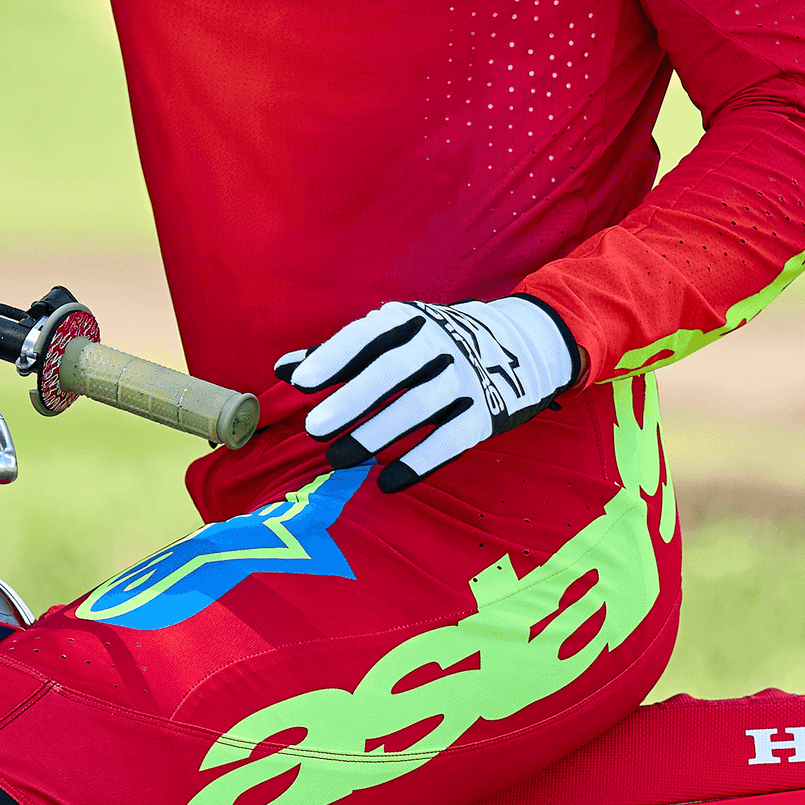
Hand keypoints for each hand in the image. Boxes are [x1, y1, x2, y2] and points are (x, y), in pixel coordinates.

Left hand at [277, 296, 580, 490]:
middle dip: (351, 400)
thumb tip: (282, 369)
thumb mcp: (393, 335)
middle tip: (314, 429)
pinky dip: (419, 462)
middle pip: (392, 372)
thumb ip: (339, 353)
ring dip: (376, 435)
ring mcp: (466, 378)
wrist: (523, 343)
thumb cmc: (435, 342)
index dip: (333, 358)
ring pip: (418, 407)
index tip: (301, 383)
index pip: (367, 337)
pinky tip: (387, 483)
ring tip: (338, 460)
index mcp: (410, 321)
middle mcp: (439, 344)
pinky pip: (450, 440)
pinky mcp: (487, 412)